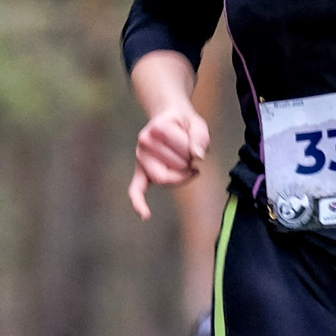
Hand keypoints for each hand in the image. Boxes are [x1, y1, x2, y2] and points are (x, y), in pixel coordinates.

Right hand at [128, 102, 211, 218]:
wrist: (170, 119)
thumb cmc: (185, 125)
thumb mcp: (198, 125)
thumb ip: (200, 138)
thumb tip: (198, 156)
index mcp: (157, 128)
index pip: (182, 150)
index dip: (195, 151)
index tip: (196, 145)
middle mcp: (144, 142)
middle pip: (173, 166)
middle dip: (188, 165)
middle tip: (191, 154)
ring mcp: (141, 157)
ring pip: (163, 179)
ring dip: (180, 176)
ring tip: (186, 165)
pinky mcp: (140, 171)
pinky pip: (136, 189)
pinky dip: (139, 202)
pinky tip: (145, 215)